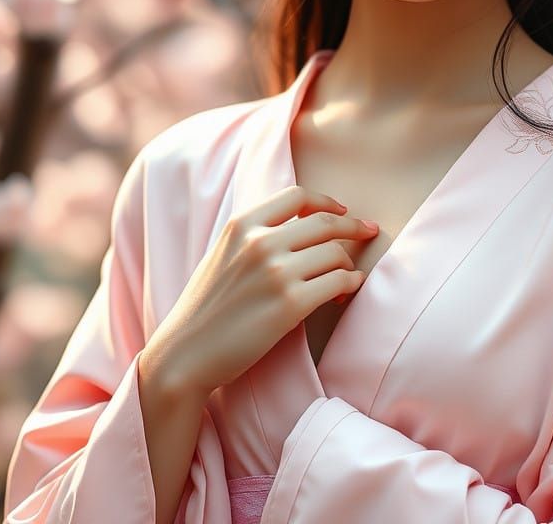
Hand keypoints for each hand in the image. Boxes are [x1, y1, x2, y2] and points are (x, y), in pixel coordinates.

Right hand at [142, 186, 378, 399]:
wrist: (183, 355)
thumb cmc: (205, 309)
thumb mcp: (222, 255)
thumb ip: (254, 235)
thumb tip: (299, 225)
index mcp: (242, 225)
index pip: (298, 196)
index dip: (327, 201)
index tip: (343, 211)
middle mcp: (260, 242)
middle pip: (325, 223)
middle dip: (353, 227)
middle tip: (369, 232)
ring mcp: (277, 273)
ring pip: (336, 253)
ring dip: (348, 264)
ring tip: (346, 277)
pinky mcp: (290, 305)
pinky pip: (338, 282)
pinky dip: (350, 284)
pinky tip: (347, 290)